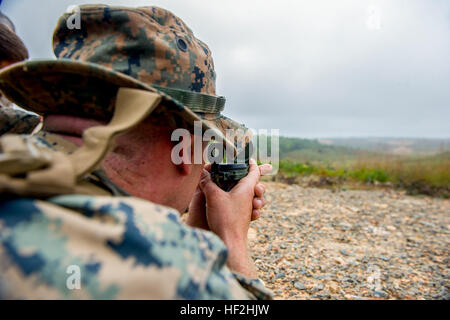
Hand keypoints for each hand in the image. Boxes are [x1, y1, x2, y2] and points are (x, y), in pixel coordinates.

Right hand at [186, 159, 271, 276]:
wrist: (230, 244)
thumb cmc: (225, 219)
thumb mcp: (213, 196)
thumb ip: (207, 182)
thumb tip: (203, 173)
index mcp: (247, 189)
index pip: (254, 171)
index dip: (250, 163)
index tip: (247, 158)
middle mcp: (249, 198)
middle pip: (253, 183)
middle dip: (246, 176)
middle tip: (236, 174)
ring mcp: (246, 209)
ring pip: (248, 195)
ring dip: (240, 189)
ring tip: (229, 188)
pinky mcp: (241, 218)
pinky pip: (243, 206)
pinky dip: (239, 201)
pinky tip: (227, 202)